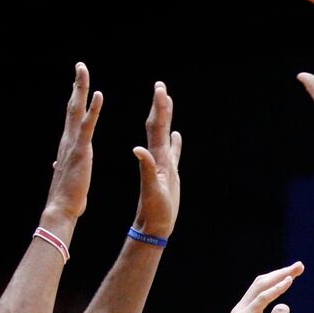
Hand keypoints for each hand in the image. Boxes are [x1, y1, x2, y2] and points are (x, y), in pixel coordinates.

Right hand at [42, 63, 102, 223]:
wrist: (61, 209)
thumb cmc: (66, 197)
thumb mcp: (66, 176)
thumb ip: (62, 165)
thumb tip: (55, 162)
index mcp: (68, 146)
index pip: (72, 117)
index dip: (75, 99)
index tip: (78, 83)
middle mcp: (68, 140)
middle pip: (72, 106)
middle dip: (76, 85)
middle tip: (80, 65)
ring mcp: (73, 144)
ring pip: (76, 110)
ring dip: (80, 88)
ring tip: (83, 70)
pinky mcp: (81, 151)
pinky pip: (87, 126)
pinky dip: (92, 109)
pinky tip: (98, 94)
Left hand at [132, 81, 181, 238]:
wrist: (152, 226)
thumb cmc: (153, 211)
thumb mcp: (151, 190)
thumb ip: (146, 168)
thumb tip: (137, 149)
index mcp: (155, 159)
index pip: (156, 128)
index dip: (158, 108)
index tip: (159, 89)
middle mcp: (158, 159)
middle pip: (159, 127)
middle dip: (160, 106)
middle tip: (160, 86)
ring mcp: (164, 166)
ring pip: (165, 136)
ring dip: (167, 118)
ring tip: (167, 101)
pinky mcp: (169, 175)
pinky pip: (173, 153)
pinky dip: (174, 142)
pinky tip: (175, 134)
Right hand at [220, 263, 303, 312]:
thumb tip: (284, 305)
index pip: (263, 291)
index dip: (279, 280)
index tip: (295, 273)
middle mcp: (243, 310)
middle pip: (262, 284)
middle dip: (281, 273)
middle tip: (299, 265)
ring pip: (261, 286)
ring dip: (280, 276)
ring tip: (296, 269)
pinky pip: (262, 298)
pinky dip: (275, 289)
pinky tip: (288, 282)